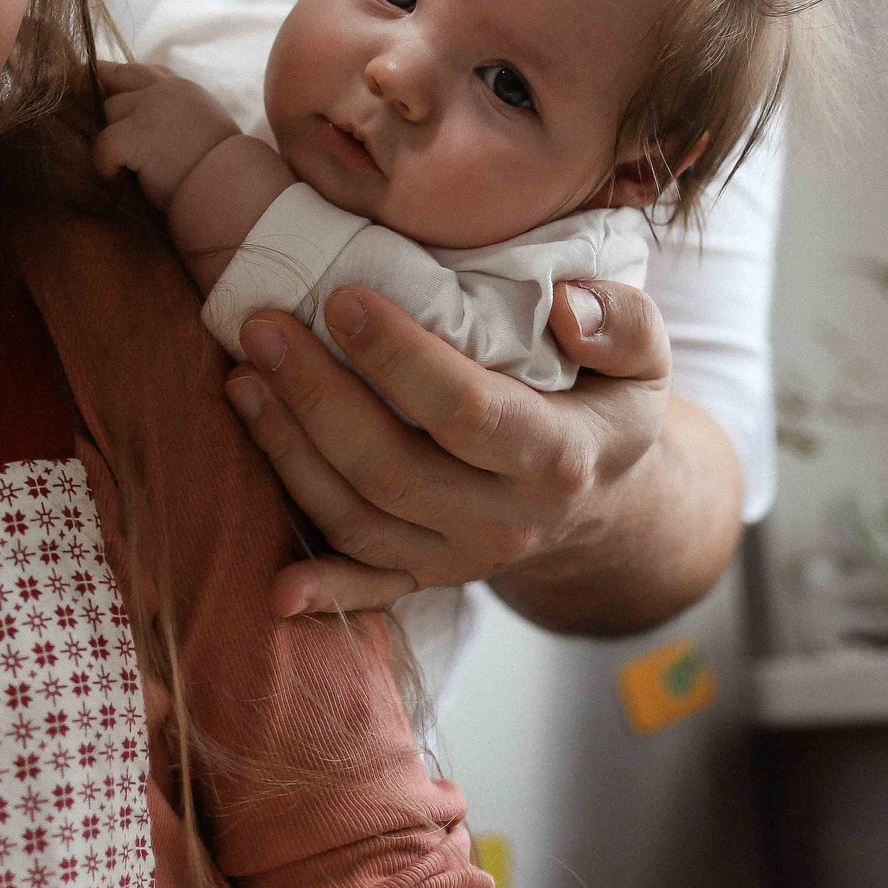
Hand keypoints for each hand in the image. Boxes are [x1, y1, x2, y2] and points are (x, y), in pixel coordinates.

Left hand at [92, 61, 242, 210]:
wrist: (232, 186)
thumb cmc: (224, 167)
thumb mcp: (206, 126)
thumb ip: (180, 114)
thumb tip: (154, 126)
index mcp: (185, 89)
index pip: (147, 71)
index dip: (124, 77)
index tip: (108, 81)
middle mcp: (165, 91)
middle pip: (119, 82)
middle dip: (111, 105)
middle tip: (104, 126)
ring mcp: (149, 110)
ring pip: (109, 110)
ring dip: (112, 136)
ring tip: (124, 163)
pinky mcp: (135, 136)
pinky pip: (102, 144)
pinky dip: (105, 165)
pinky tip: (117, 177)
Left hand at [225, 278, 733, 633]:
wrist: (607, 500)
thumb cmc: (607, 402)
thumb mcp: (645, 357)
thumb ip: (621, 321)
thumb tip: (565, 308)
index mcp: (557, 455)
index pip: (465, 410)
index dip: (398, 358)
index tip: (342, 298)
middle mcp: (505, 519)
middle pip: (392, 468)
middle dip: (316, 397)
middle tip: (262, 327)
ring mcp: (460, 556)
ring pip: (359, 518)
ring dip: (289, 451)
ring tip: (242, 377)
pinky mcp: (427, 576)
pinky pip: (367, 588)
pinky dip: (321, 589)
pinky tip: (275, 584)